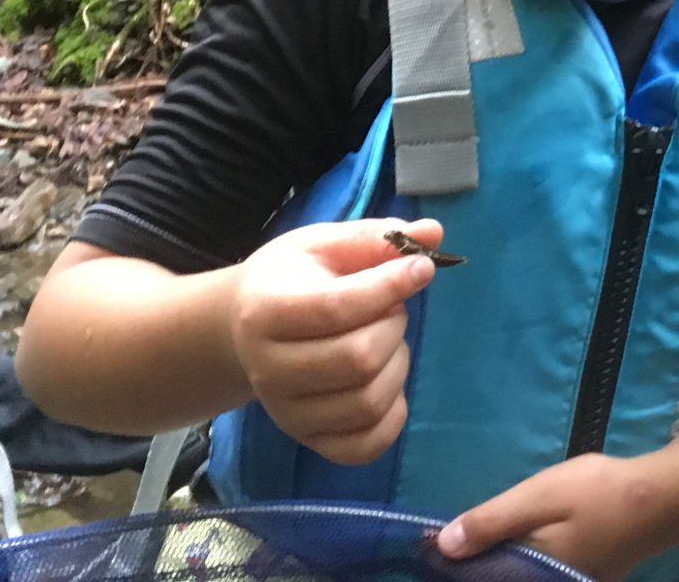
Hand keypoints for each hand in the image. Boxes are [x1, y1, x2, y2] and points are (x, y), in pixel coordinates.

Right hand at [229, 216, 441, 463]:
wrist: (244, 329)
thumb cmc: (291, 280)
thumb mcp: (323, 244)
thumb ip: (375, 237)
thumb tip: (433, 232)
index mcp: (264, 311)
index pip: (336, 308)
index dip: (390, 286)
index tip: (421, 267)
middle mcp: (269, 370)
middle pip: (357, 359)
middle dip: (393, 326)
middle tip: (392, 308)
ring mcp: (288, 413)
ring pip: (367, 403)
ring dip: (397, 365)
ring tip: (386, 340)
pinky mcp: (309, 441)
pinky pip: (364, 447)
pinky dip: (392, 416)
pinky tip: (388, 380)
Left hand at [437, 454, 673, 581]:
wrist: (661, 500)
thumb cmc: (595, 495)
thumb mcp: (538, 498)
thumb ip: (491, 522)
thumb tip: (442, 546)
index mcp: (530, 576)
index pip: (481, 578)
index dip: (457, 564)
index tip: (433, 544)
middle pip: (501, 579)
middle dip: (479, 563)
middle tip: (455, 536)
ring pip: (521, 576)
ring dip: (500, 561)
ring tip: (481, 538)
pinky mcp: (584, 577)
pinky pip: (540, 574)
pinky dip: (524, 560)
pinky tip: (519, 541)